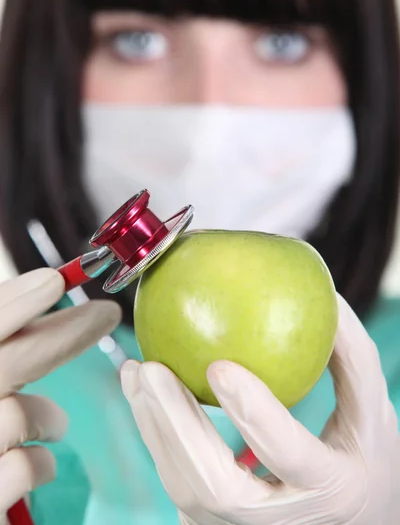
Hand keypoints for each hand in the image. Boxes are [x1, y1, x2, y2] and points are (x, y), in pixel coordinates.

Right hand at [0, 268, 120, 514]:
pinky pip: (27, 466)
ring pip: (21, 415)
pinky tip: (35, 464)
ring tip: (52, 426)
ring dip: (49, 417)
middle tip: (107, 313)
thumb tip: (47, 284)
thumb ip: (9, 339)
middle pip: (5, 361)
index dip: (14, 302)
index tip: (55, 280)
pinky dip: (40, 463)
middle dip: (63, 334)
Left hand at [121, 295, 398, 524]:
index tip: (219, 365)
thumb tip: (328, 299)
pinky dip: (155, 434)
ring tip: (136, 371)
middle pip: (214, 484)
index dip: (253, 414)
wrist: (352, 521)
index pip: (287, 454)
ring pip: (184, 486)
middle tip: (150, 368)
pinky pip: (177, 479)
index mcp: (329, 489)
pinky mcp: (212, 521)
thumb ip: (353, 359)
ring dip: (152, 426)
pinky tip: (143, 392)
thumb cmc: (364, 463)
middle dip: (175, 424)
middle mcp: (278, 521)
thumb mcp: (372, 414)